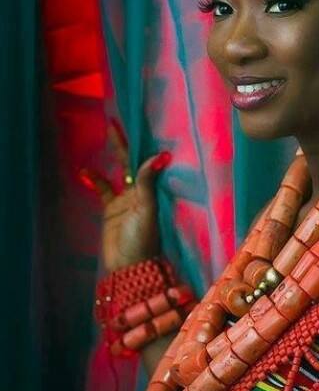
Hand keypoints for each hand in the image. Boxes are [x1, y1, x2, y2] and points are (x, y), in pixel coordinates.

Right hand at [79, 119, 171, 271]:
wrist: (129, 266)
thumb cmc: (143, 239)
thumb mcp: (146, 209)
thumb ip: (147, 182)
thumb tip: (160, 155)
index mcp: (151, 191)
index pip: (144, 162)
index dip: (139, 145)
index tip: (135, 125)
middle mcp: (140, 192)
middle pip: (131, 163)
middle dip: (123, 145)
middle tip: (113, 123)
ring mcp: (125, 200)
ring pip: (117, 174)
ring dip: (110, 159)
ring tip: (101, 138)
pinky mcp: (111, 210)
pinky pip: (102, 190)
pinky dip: (95, 180)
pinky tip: (85, 171)